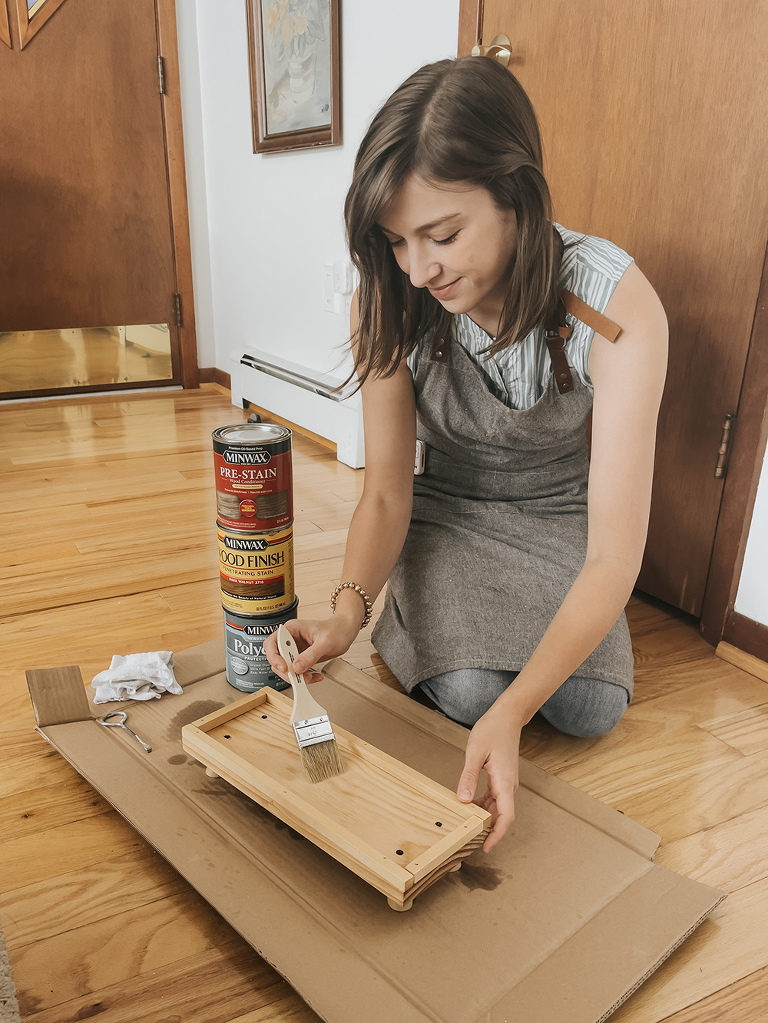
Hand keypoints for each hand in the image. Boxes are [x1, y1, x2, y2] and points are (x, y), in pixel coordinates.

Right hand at [263, 616, 359, 683]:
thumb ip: (311, 655)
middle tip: (299, 677)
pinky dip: (304, 678)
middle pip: (277, 659)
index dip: (274, 656)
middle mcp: (290, 640)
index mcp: (291, 630)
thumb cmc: (337, 630)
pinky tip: (316, 676)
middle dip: (287, 671)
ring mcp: (295, 650)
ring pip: (286, 668)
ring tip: (311, 678)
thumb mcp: (325, 642)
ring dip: (296, 677)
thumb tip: (296, 667)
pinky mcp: (301, 659)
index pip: (272, 643)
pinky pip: (296, 672)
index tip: (284, 667)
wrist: (346, 632)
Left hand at [457, 706, 521, 852]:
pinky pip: (495, 797)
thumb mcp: (475, 753)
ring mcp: (507, 781)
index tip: (486, 847)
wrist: (507, 716)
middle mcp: (509, 785)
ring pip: (498, 807)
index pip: (506, 816)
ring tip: (469, 826)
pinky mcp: (502, 777)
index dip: (497, 834)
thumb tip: (464, 800)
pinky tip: (472, 806)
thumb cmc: (493, 730)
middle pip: (502, 815)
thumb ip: (469, 777)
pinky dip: (484, 805)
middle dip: (489, 830)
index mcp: (505, 781)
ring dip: (486, 817)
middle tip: (470, 840)